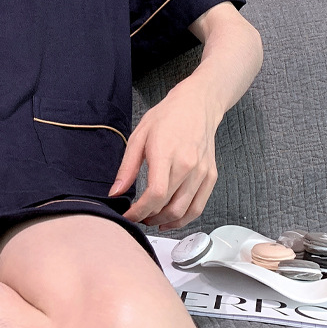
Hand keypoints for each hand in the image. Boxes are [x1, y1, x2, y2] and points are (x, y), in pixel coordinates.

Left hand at [108, 83, 220, 230]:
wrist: (197, 105)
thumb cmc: (167, 117)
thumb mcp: (138, 136)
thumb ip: (127, 168)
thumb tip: (116, 192)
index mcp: (166, 154)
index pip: (155, 194)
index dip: (139, 211)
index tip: (128, 215)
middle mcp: (188, 166)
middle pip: (168, 206)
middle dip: (149, 218)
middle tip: (137, 217)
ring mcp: (202, 173)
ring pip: (184, 211)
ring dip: (165, 222)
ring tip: (151, 220)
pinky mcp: (210, 176)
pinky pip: (198, 207)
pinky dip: (184, 219)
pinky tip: (170, 218)